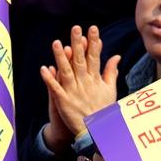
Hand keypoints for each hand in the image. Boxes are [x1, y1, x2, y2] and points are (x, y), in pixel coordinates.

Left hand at [41, 25, 119, 149]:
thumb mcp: (110, 90)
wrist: (96, 132)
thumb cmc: (103, 110)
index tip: (93, 28)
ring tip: (56, 42)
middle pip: (80, 60)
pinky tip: (44, 68)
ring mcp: (73, 92)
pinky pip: (55, 89)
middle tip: (75, 28)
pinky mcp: (63, 102)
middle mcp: (85, 84)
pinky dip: (50, 79)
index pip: (95, 57)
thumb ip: (111, 72)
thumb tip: (116, 55)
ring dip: (60, 57)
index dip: (94, 43)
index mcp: (95, 79)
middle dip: (78, 43)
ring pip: (66, 71)